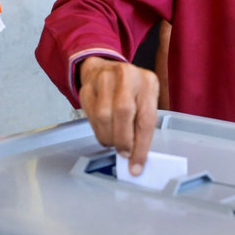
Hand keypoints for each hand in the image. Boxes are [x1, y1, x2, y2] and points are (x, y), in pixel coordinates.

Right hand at [79, 56, 159, 174]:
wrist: (104, 68)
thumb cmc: (130, 90)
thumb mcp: (144, 100)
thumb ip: (142, 124)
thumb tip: (137, 155)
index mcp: (147, 82)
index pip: (146, 118)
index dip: (141, 146)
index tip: (137, 165)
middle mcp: (126, 76)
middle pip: (123, 113)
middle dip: (123, 140)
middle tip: (124, 153)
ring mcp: (104, 79)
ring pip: (104, 116)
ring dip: (109, 137)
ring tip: (113, 141)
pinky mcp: (87, 87)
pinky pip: (90, 116)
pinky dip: (98, 130)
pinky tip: (104, 131)